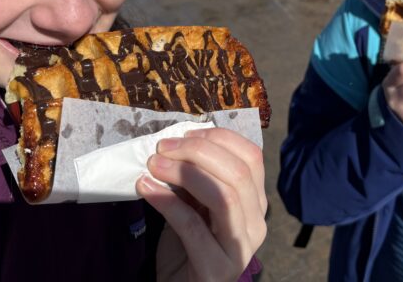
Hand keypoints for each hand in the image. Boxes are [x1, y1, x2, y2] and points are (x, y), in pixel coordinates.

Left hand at [136, 127, 266, 281]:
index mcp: (256, 202)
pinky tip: (145, 189)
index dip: (219, 138)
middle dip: (197, 152)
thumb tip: (175, 143)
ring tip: (153, 165)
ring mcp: (241, 248)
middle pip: (238, 172)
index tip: (184, 134)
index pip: (252, 156)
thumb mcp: (195, 204)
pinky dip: (167, 202)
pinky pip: (193, 226)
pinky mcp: (218, 269)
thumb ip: (195, 178)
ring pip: (224, 196)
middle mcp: (256, 224)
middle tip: (162, 149)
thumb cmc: (187, 246)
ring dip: (184, 173)